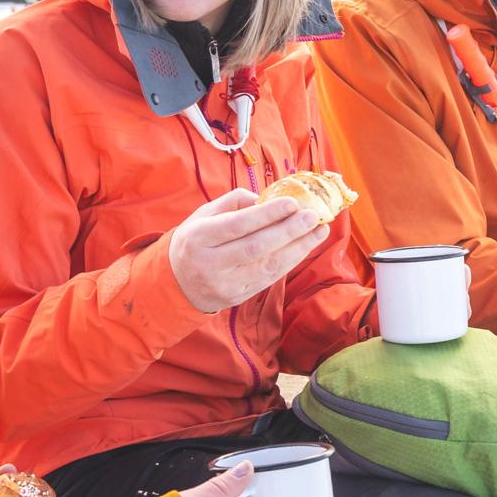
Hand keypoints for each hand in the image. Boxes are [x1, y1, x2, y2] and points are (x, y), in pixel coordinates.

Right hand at [169, 188, 328, 313]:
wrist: (177, 283)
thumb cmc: (195, 241)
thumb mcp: (202, 215)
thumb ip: (232, 202)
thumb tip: (265, 198)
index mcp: (198, 238)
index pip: (238, 225)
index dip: (268, 214)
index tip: (293, 203)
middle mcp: (211, 263)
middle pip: (256, 247)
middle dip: (289, 231)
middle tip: (312, 216)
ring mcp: (226, 284)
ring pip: (268, 266)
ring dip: (298, 248)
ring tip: (319, 230)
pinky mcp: (238, 297)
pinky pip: (270, 278)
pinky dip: (291, 261)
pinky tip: (305, 247)